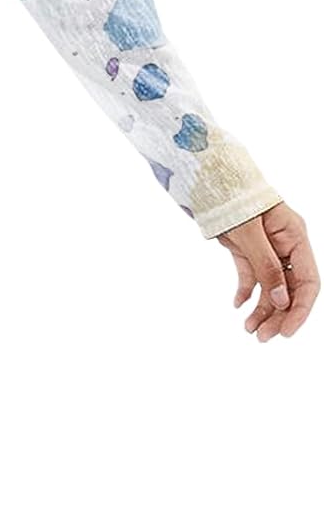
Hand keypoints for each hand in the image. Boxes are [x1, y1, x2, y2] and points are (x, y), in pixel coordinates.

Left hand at [216, 201, 316, 339]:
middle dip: (278, 315)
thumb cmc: (233, 198)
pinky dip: (246, 292)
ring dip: (262, 309)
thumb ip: (266, 266)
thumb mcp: (249, 233)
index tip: (286, 332)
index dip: (300, 309)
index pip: (308, 282)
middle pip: (290, 289)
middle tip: (262, 337)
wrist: (209, 180)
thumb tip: (281, 302)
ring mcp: (267, 249)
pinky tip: (237, 305)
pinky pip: (251, 277)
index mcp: (295, 238)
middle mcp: (286, 246)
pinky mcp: (247, 250)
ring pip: (270, 287)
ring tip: (249, 330)